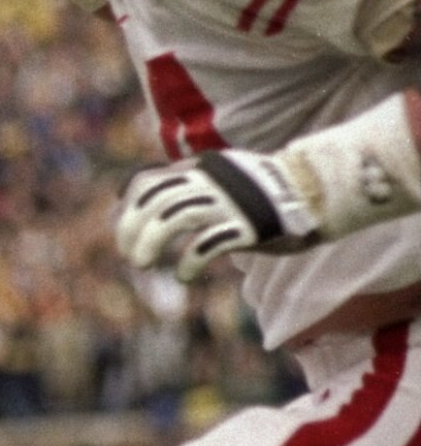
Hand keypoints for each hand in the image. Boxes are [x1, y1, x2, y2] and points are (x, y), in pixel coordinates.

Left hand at [115, 149, 317, 281]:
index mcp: (202, 170)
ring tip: (142, 264)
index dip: (129, 209)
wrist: (319, 191)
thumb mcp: (222, 180)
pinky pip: (207, 244)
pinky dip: (188, 262)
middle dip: (131, 229)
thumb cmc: (265, 194)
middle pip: (155, 201)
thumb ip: (191, 186)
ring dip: (150, 243)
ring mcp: (230, 202)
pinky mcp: (249, 226)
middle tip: (131, 257)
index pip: (148, 183)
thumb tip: (151, 201)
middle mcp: (212, 182)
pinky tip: (184, 275)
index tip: (127, 232)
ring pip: (174, 217)